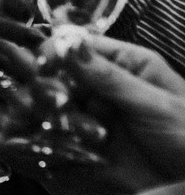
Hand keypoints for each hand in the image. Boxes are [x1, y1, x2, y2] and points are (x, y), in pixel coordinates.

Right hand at [59, 36, 184, 193]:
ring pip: (51, 106)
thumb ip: (108, 77)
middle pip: (57, 76)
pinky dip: (55, 141)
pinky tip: (72, 149)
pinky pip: (54, 136)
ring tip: (89, 136)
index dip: (55, 52)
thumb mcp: (153, 103)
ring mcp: (90, 115)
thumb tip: (69, 46)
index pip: (77, 45)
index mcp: (124, 63)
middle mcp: (101, 86)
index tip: (42, 66)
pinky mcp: (81, 144)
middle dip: (52, 89)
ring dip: (59, 119)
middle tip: (60, 104)